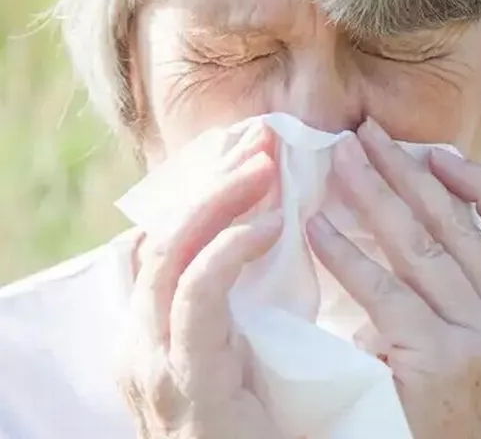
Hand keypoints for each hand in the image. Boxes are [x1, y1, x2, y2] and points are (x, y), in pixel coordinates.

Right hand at [118, 121, 284, 438]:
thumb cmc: (261, 428)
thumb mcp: (244, 352)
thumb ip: (241, 302)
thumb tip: (272, 233)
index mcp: (152, 329)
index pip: (163, 238)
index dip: (200, 188)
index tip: (247, 148)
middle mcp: (140, 338)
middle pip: (162, 233)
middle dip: (210, 179)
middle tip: (261, 138)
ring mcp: (154, 358)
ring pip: (169, 253)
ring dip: (219, 200)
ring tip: (265, 165)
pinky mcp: (185, 377)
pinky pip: (196, 299)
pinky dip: (229, 251)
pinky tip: (268, 225)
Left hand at [306, 119, 480, 438]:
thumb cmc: (434, 420)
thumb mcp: (465, 353)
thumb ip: (451, 296)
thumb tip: (403, 215)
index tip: (435, 154)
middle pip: (460, 226)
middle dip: (408, 172)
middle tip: (365, 134)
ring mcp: (480, 341)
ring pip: (423, 248)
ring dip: (375, 196)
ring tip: (337, 162)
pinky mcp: (439, 360)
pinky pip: (386, 292)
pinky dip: (348, 254)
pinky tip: (317, 229)